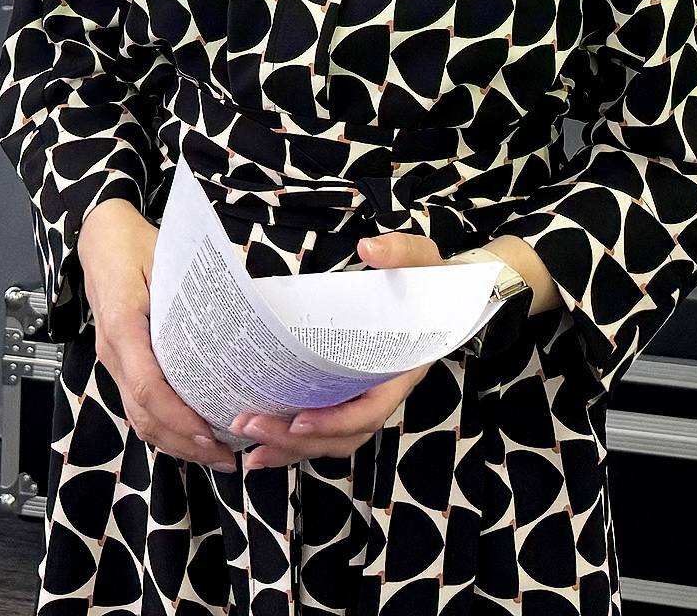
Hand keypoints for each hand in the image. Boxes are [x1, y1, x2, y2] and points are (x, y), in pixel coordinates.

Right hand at [77, 198, 236, 472]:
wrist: (97, 236)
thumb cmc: (132, 243)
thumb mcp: (165, 258)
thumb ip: (197, 289)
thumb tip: (244, 318)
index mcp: (124, 324)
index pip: (149, 387)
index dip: (179, 419)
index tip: (211, 435)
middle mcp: (114, 350)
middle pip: (143, 415)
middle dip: (184, 444)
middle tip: (225, 458)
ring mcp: (113, 360)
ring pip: (138, 417)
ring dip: (174, 442)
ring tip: (215, 454)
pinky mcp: (120, 362)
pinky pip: (137, 403)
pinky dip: (164, 425)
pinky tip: (192, 431)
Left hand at [231, 229, 445, 470]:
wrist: (445, 296)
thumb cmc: (432, 282)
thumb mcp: (424, 261)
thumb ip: (401, 253)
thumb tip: (369, 248)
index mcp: (403, 369)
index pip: (372, 409)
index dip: (336, 421)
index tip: (299, 421)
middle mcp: (384, 391)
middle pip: (343, 434)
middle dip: (297, 440)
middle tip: (251, 426)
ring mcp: (367, 397)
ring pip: (332, 440)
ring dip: (291, 449)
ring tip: (251, 449)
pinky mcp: (349, 394)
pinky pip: (325, 429)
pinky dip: (295, 442)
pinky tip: (264, 445)